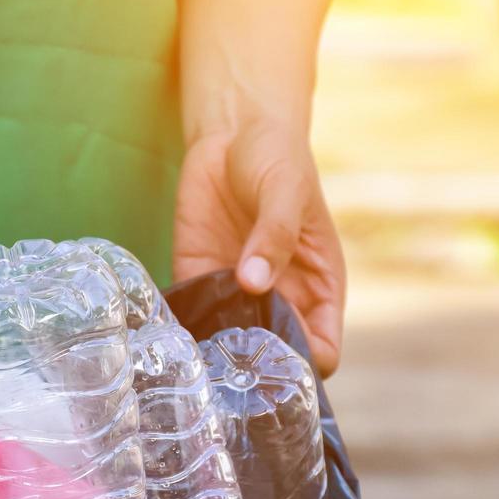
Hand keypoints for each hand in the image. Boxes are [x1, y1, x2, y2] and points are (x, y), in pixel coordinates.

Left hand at [173, 121, 345, 375]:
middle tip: (233, 365)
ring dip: (218, 352)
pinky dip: (186, 327)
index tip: (279, 362)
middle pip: (275, 357)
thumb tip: (255, 283)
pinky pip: (194, 315)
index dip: (307, 364)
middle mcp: (281, 298)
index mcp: (319, 287)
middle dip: (258, 368)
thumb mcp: (285, 193)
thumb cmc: (278, 159)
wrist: (233, 130)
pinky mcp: (199, 276)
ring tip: (202, 354)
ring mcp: (239, 291)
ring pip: (231, 344)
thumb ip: (274, 237)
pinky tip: (176, 331)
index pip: (323, 349)